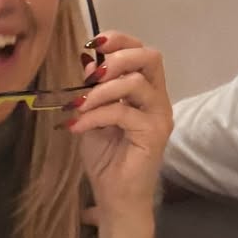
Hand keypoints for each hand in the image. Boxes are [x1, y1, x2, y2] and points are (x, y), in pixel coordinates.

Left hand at [65, 31, 172, 216]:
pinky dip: (96, 115)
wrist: (115, 197)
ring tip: (78, 106)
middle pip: (150, 58)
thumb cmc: (106, 159)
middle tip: (92, 74)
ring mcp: (159, 116)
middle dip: (118, 57)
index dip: (120, 40)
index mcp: (145, 92)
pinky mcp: (154, 134)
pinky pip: (124, 112)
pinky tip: (77, 127)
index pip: (142, 52)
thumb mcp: (92, 116)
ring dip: (101, 91)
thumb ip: (91, 90)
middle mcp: (158, 100)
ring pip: (136, 83)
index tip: (93, 43)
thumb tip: (85, 61)